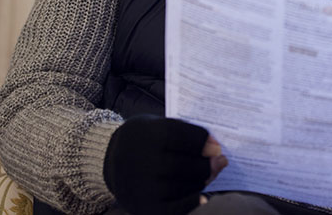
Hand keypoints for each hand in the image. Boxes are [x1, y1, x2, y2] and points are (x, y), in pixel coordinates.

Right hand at [104, 114, 227, 214]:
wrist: (112, 162)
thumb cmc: (144, 140)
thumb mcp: (158, 125)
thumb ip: (186, 134)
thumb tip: (216, 151)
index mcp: (146, 135)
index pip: (185, 137)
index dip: (205, 141)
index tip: (216, 145)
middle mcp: (142, 162)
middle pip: (186, 165)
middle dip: (208, 165)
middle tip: (219, 162)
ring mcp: (142, 187)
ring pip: (185, 187)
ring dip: (201, 181)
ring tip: (202, 175)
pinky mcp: (145, 207)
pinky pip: (176, 209)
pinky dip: (193, 202)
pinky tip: (202, 196)